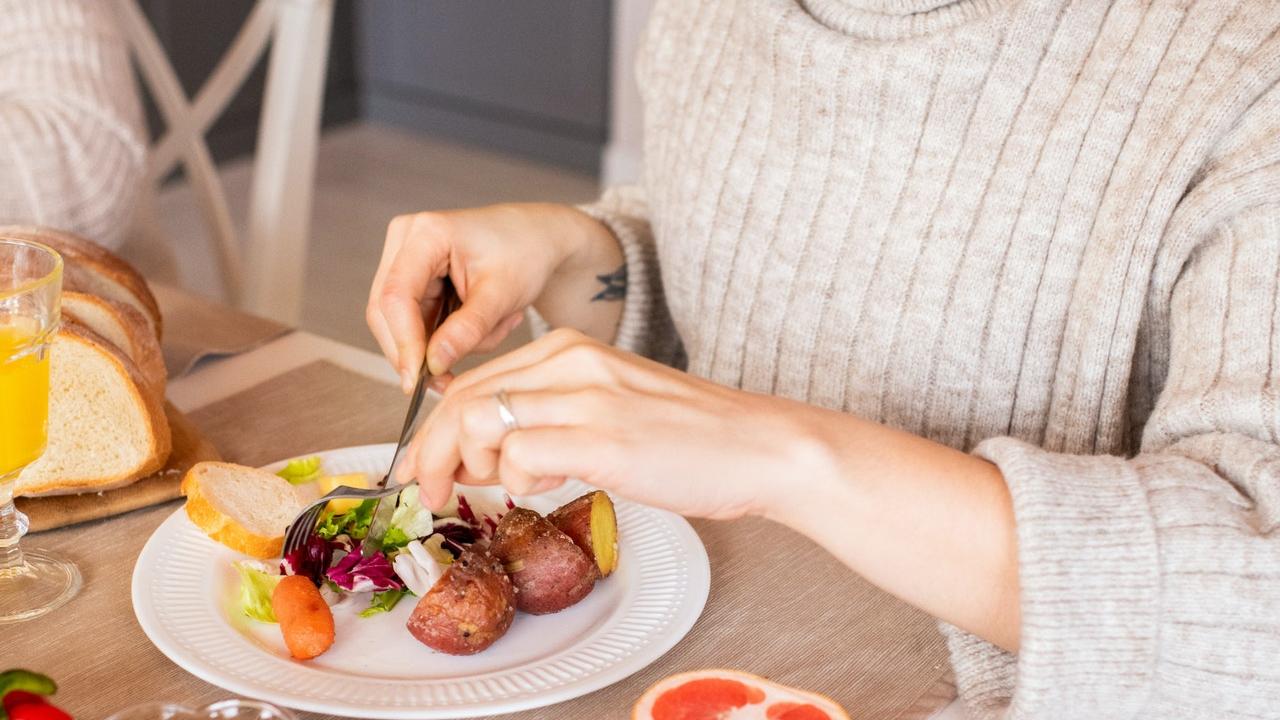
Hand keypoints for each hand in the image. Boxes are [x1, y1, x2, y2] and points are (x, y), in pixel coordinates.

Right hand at [367, 203, 615, 390]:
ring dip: (438, 343)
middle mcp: (405, 240)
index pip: (396, 295)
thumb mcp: (502, 295)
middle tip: (447, 381)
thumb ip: (467, 330)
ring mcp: (405, 259)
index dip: (403, 341)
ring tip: (492, 329)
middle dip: (415, 351)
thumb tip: (432, 364)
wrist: (535, 239)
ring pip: (398, 322)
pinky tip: (483, 325)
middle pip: (386, 311)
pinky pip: (414, 322)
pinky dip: (444, 336)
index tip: (415, 379)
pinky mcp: (413, 279)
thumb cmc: (524, 253)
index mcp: (426, 233)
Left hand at [395, 329, 831, 519]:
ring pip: (479, 421)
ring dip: (468, 468)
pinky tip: (546, 486)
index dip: (435, 430)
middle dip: (430, 452)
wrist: (761, 446)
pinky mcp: (604, 439)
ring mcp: (587, 398)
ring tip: (494, 491)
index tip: (426, 467)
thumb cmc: (691, 437)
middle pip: (462, 399)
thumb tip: (490, 454)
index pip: (472, 381)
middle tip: (430, 492)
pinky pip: (519, 455)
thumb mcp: (612, 405)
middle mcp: (571, 362)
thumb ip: (552, 416)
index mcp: (570, 349)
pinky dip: (515, 480)